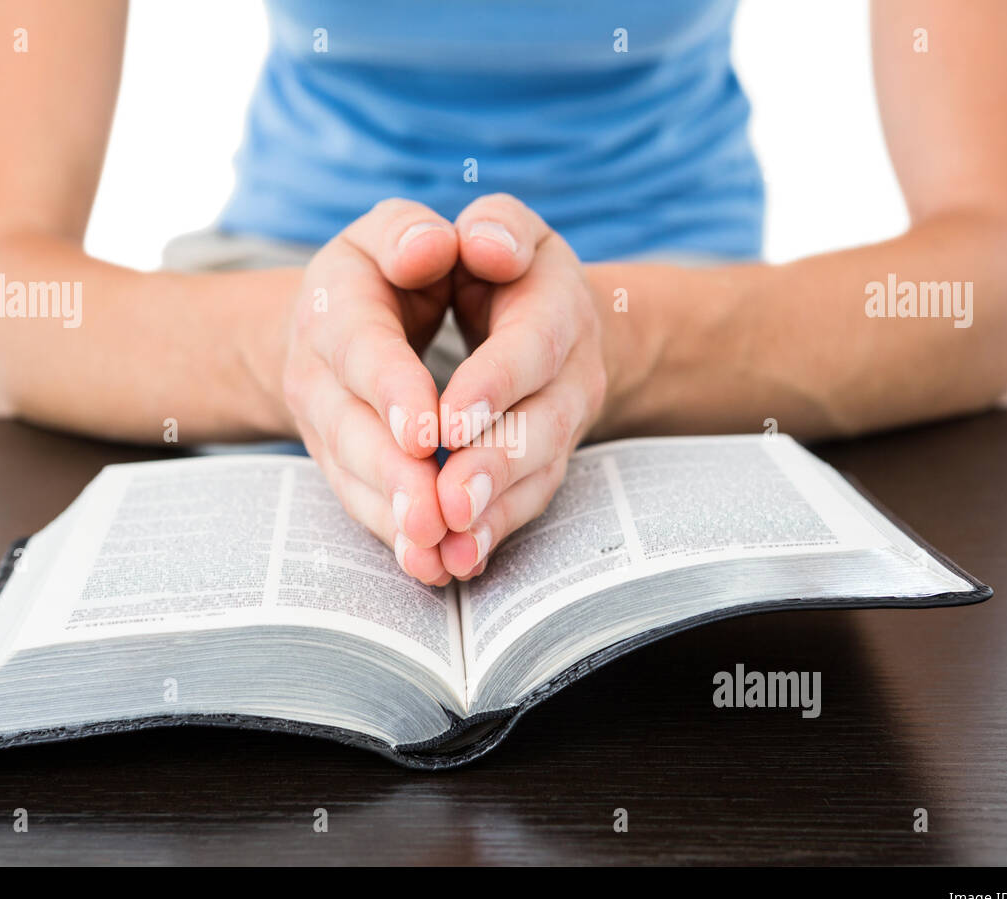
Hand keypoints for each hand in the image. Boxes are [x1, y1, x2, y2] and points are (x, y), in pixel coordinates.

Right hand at [282, 199, 457, 584]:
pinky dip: (402, 539)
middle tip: (436, 515)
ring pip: (358, 481)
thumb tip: (433, 244)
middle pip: (353, 431)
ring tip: (437, 554)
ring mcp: (328, 427)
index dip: (394, 389)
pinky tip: (436, 567)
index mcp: (338, 303)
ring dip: (398, 520)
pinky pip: (369, 509)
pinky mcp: (347, 468)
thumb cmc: (392, 267)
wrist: (346, 318)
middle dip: (396, 476)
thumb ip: (414, 233)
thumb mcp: (397, 232)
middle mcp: (320, 373)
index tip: (429, 431)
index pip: (362, 348)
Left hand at [436, 194, 608, 578]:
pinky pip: (518, 508)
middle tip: (447, 503)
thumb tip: (472, 244)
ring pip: (532, 476)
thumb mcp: (484, 225)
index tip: (441, 425)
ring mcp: (557, 420)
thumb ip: (483, 227)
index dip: (489, 384)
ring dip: (487, 515)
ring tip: (445, 548)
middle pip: (539, 424)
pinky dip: (483, 538)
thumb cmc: (480, 261)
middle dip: (491, 466)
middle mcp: (566, 366)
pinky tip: (448, 564)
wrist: (526, 311)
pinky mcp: (536, 463)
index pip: (528, 344)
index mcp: (549, 294)